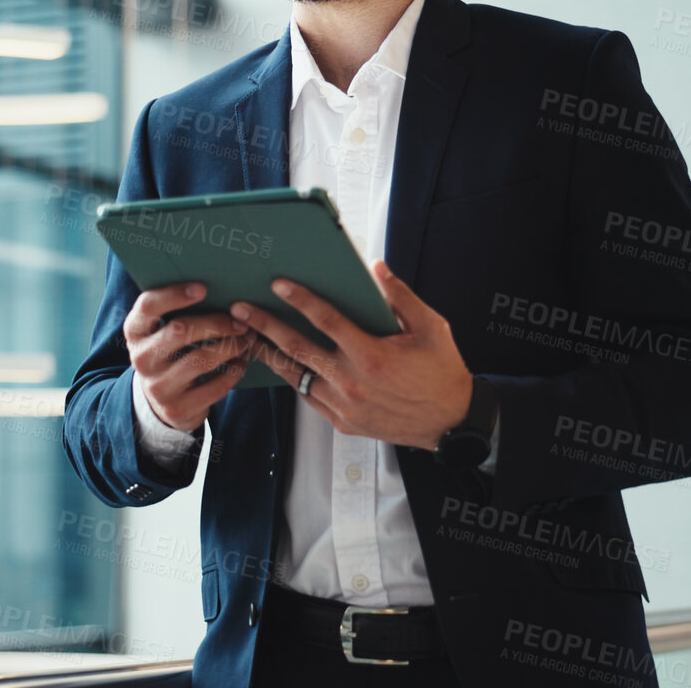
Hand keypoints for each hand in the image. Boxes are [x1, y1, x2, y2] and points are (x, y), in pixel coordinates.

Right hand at [124, 282, 265, 431]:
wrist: (161, 401)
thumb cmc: (170, 352)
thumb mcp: (161, 332)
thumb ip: (178, 310)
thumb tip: (220, 286)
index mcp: (135, 331)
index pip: (148, 306)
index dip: (175, 295)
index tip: (203, 288)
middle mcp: (141, 358)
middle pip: (180, 330)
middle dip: (216, 322)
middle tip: (241, 320)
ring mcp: (158, 386)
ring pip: (201, 358)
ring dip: (230, 346)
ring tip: (247, 337)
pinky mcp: (178, 407)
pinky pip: (215, 386)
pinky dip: (235, 370)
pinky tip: (242, 359)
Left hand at [231, 260, 471, 451]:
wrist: (450, 422)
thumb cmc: (441, 372)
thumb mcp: (431, 327)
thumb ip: (400, 296)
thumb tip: (376, 268)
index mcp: (371, 355)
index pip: (326, 320)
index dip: (300, 299)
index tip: (278, 284)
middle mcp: (352, 382)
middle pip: (297, 348)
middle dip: (264, 326)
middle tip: (240, 310)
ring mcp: (344, 406)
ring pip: (295, 376)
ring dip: (269, 354)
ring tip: (247, 336)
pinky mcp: (342, 422)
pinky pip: (308, 397)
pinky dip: (292, 378)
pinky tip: (280, 364)